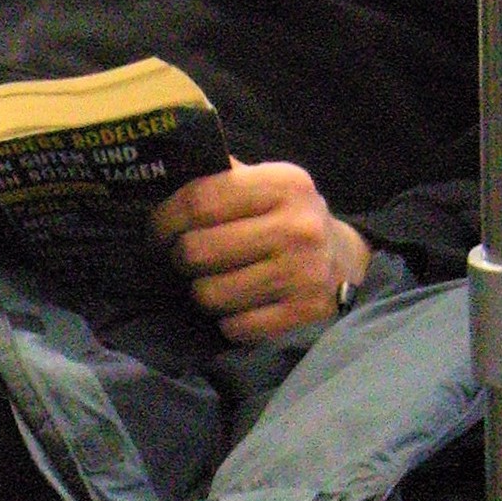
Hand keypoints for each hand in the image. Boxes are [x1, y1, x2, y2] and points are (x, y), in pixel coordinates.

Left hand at [150, 159, 371, 344]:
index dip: (164, 219)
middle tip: (182, 259)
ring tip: (213, 282)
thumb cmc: (288, 219)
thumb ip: (223, 176)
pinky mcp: (303, 315)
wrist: (346, 262)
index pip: (201, 200)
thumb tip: (164, 173)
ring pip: (209, 294)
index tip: (155, 232)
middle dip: (178, 258)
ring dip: (201, 292)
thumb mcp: (267, 186)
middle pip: (197, 250)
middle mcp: (297, 227)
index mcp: (285, 184)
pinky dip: (228, 321)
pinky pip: (235, 327)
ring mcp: (302, 274)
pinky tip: (239, 305)